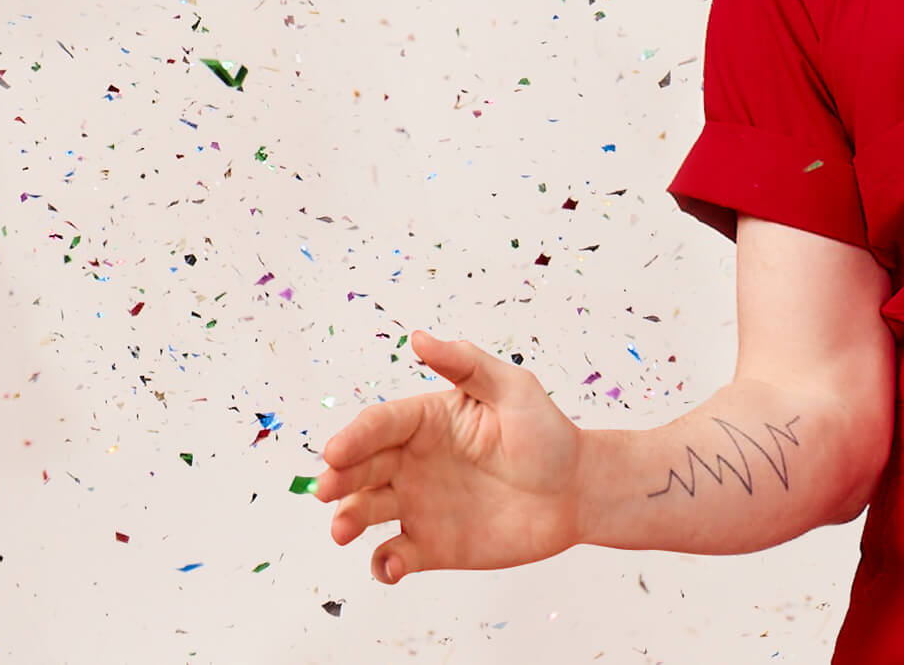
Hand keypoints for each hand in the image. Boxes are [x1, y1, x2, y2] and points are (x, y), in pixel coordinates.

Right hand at [313, 329, 585, 584]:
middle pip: (362, 468)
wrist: (578, 491)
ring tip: (343, 530)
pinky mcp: (429, 545)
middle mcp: (411, 462)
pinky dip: (383, 564)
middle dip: (338, 478)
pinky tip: (390, 567)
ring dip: (348, 520)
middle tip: (326, 491)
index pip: (379, 425)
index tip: (336, 451)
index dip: (354, 437)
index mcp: (425, 421)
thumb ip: (466, 364)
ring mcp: (417, 504)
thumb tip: (418, 337)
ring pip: (366, 511)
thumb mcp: (513, 389)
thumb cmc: (546, 433)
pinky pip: (393, 556)